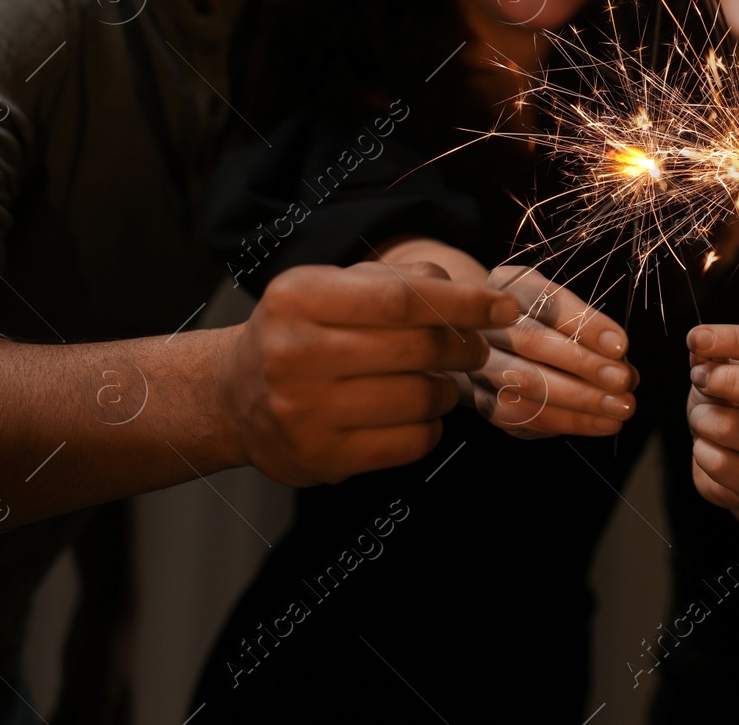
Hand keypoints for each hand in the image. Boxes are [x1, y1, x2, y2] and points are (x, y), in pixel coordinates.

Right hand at [224, 261, 518, 485]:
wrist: (235, 396)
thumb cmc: (301, 332)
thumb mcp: (334, 287)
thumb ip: (399, 280)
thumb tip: (472, 293)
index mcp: (299, 298)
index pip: (402, 299)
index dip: (463, 303)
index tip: (503, 307)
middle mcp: (294, 354)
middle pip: (417, 349)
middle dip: (463, 346)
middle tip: (475, 347)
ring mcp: (304, 411)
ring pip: (419, 399)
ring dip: (447, 390)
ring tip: (440, 382)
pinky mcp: (320, 457)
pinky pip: (409, 443)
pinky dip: (431, 427)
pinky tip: (419, 414)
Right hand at [465, 266, 636, 438]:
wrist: (487, 342)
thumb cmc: (540, 322)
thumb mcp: (563, 311)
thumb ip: (591, 333)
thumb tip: (626, 370)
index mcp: (509, 285)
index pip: (547, 301)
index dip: (585, 324)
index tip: (620, 346)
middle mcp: (484, 321)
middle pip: (532, 342)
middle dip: (584, 364)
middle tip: (624, 381)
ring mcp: (476, 362)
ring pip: (526, 382)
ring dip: (580, 399)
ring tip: (619, 408)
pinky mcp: (483, 399)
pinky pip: (524, 416)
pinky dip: (567, 420)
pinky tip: (600, 422)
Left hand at [685, 324, 738, 508]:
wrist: (729, 466)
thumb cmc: (729, 412)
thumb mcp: (719, 376)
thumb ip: (712, 356)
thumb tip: (699, 342)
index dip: (732, 340)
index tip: (696, 338)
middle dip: (725, 379)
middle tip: (699, 378)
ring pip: (736, 428)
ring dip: (703, 418)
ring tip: (700, 420)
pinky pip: (721, 464)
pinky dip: (701, 451)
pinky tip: (707, 449)